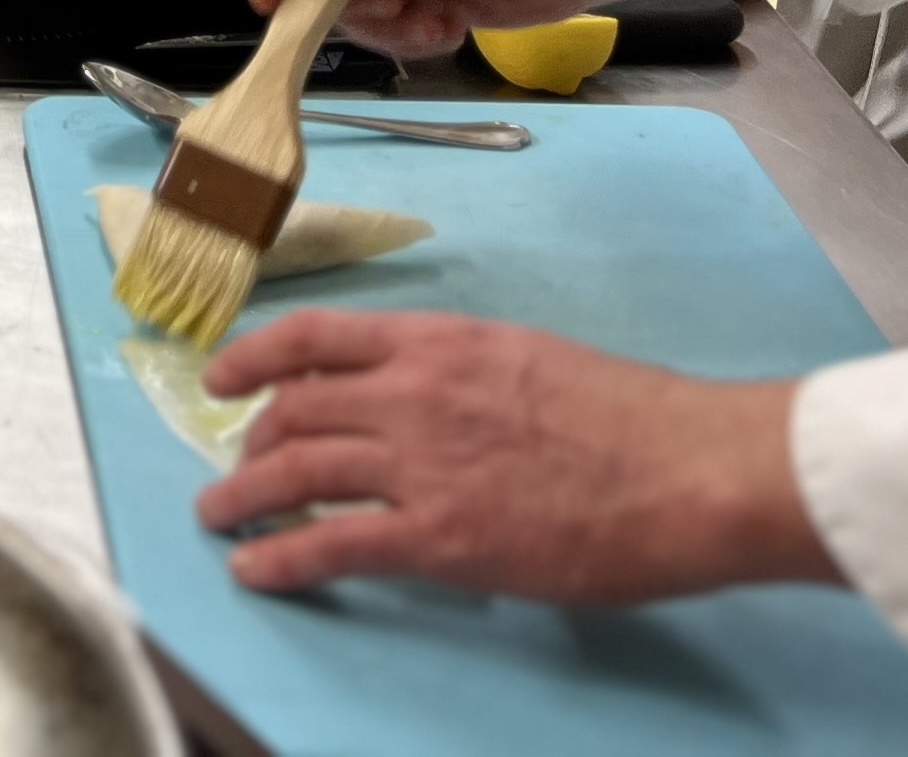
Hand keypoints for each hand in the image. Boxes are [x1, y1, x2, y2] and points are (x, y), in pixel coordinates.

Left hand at [198, 313, 828, 601]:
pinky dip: (279, 559)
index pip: (314, 337)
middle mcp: (411, 391)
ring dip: (241, 497)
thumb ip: (463, 377)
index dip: (253, 357)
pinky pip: (330, 545)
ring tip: (218, 518)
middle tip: (240, 468)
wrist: (689, 470)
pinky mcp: (437, 536)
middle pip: (294, 409)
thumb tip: (427, 405)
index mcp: (438, 342)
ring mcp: (419, 463)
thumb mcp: (528, 360)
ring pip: (293, 471)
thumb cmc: (633, 420)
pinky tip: (255, 571)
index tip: (220, 376)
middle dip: (253, 442)